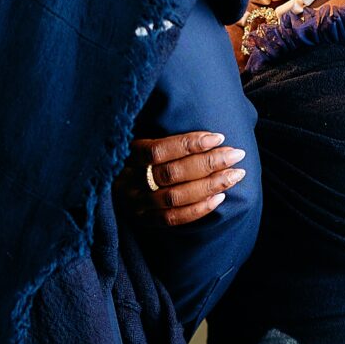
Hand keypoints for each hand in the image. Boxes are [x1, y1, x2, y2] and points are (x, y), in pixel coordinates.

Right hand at [126, 128, 247, 228]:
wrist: (107, 186)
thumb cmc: (136, 154)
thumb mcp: (137, 132)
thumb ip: (159, 127)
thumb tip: (201, 123)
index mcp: (124, 154)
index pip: (157, 151)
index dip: (189, 144)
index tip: (219, 138)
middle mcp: (127, 181)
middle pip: (171, 174)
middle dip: (208, 164)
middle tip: (237, 155)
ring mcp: (134, 204)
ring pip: (175, 198)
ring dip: (210, 186)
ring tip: (236, 174)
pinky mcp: (143, 220)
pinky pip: (173, 219)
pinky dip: (199, 209)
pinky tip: (220, 198)